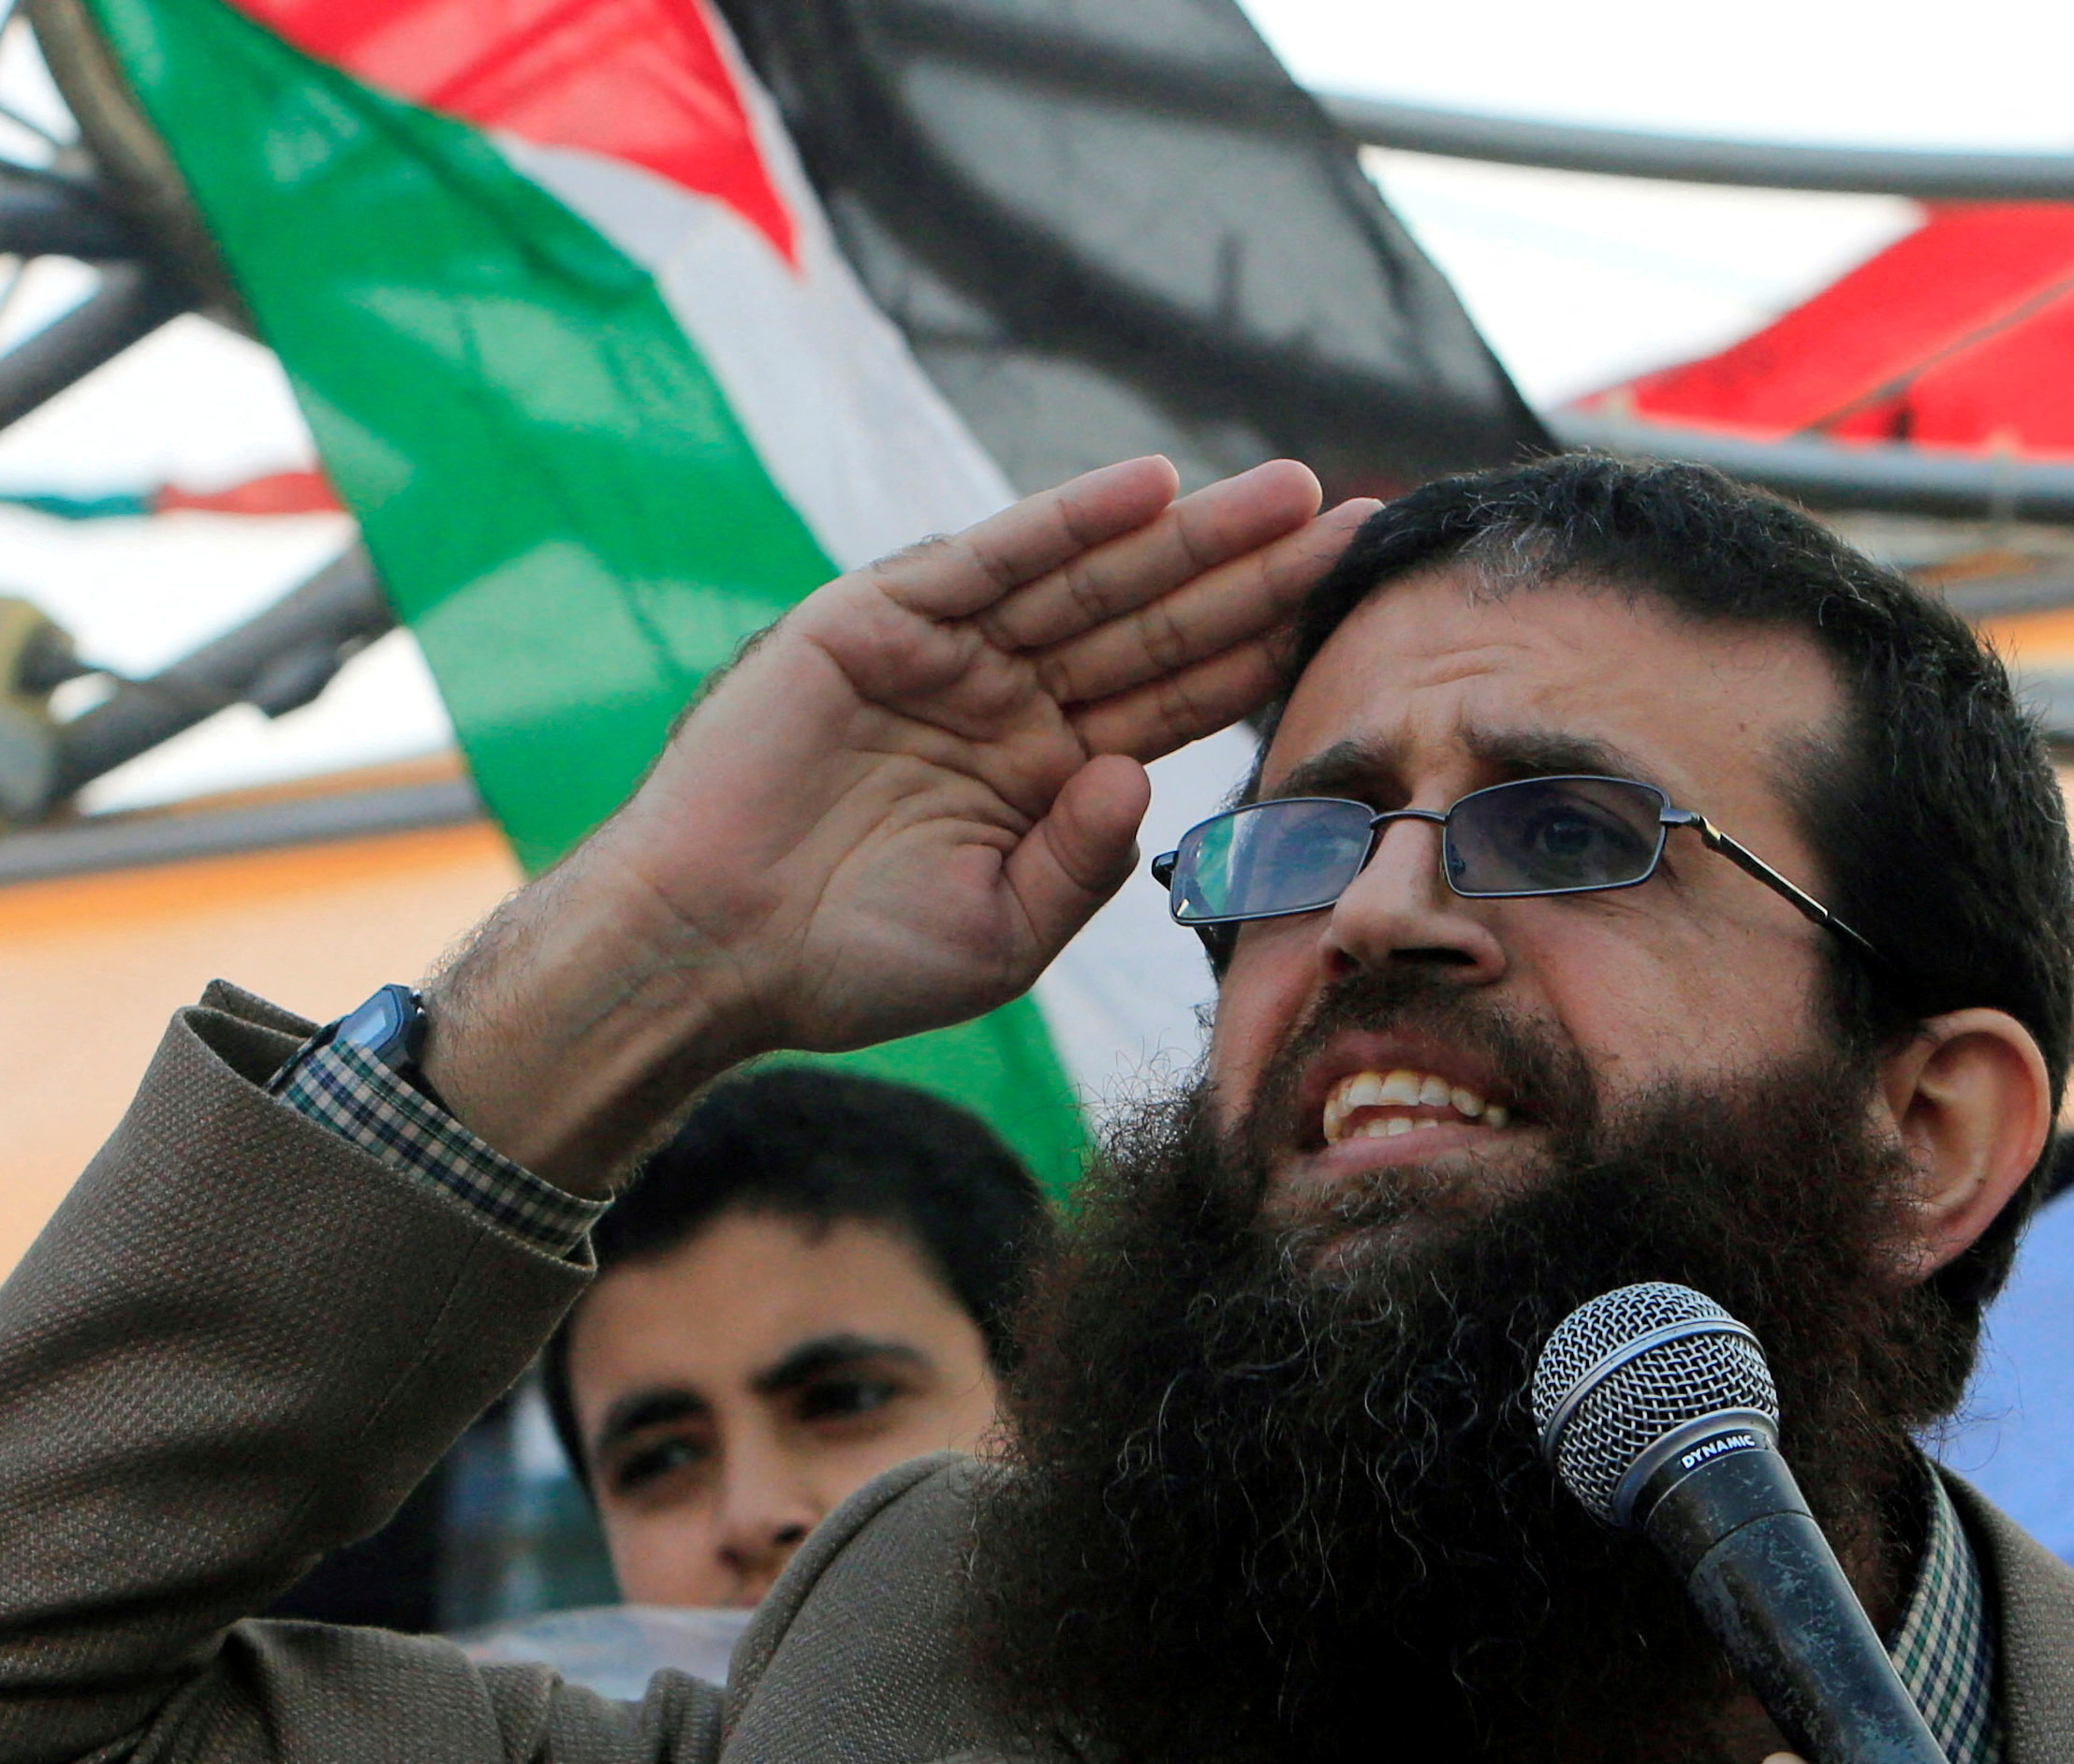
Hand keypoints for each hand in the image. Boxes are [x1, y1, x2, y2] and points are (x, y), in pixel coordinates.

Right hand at [424, 456, 1372, 1187]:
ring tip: (1291, 494)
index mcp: (1050, 770)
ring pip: (1092, 581)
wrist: (710, 952)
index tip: (1359, 615)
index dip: (1266, 651)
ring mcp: (946, 654)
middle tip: (1363, 526)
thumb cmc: (849, 963)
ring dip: (1189, 534)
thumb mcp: (1000, 936)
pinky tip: (1148, 491)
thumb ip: (1083, 864)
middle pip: (1158, 624)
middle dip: (1258, 574)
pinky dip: (1064, 522)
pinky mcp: (875, 623)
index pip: (1181, 698)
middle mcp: (1010, 699)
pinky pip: (985, 561)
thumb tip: (1136, 772)